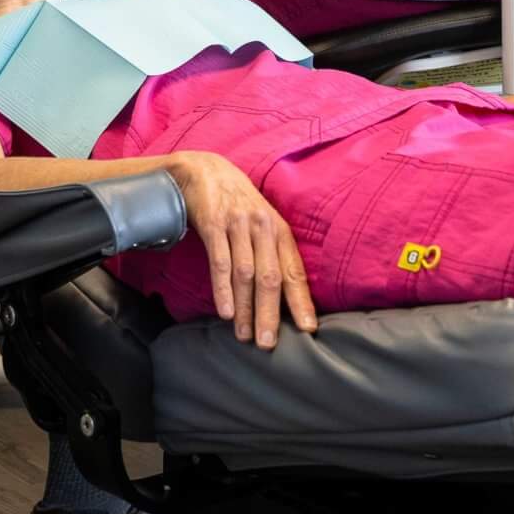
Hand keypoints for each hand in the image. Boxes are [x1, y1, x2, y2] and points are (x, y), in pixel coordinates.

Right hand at [166, 152, 316, 348]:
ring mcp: (238, 225)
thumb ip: (271, 254)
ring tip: (245, 336)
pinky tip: (226, 312)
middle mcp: (263, 227)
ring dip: (246, 308)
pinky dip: (223, 289)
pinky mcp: (213, 223)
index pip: (295, 272)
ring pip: (245, 274)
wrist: (205, 169)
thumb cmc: (237, 204)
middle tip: (269, 344)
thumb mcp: (261, 224)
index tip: (308, 330)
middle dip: (271, 314)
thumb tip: (283, 297)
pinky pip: (220, 261)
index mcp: (280, 231)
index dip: (302, 302)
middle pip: (271, 277)